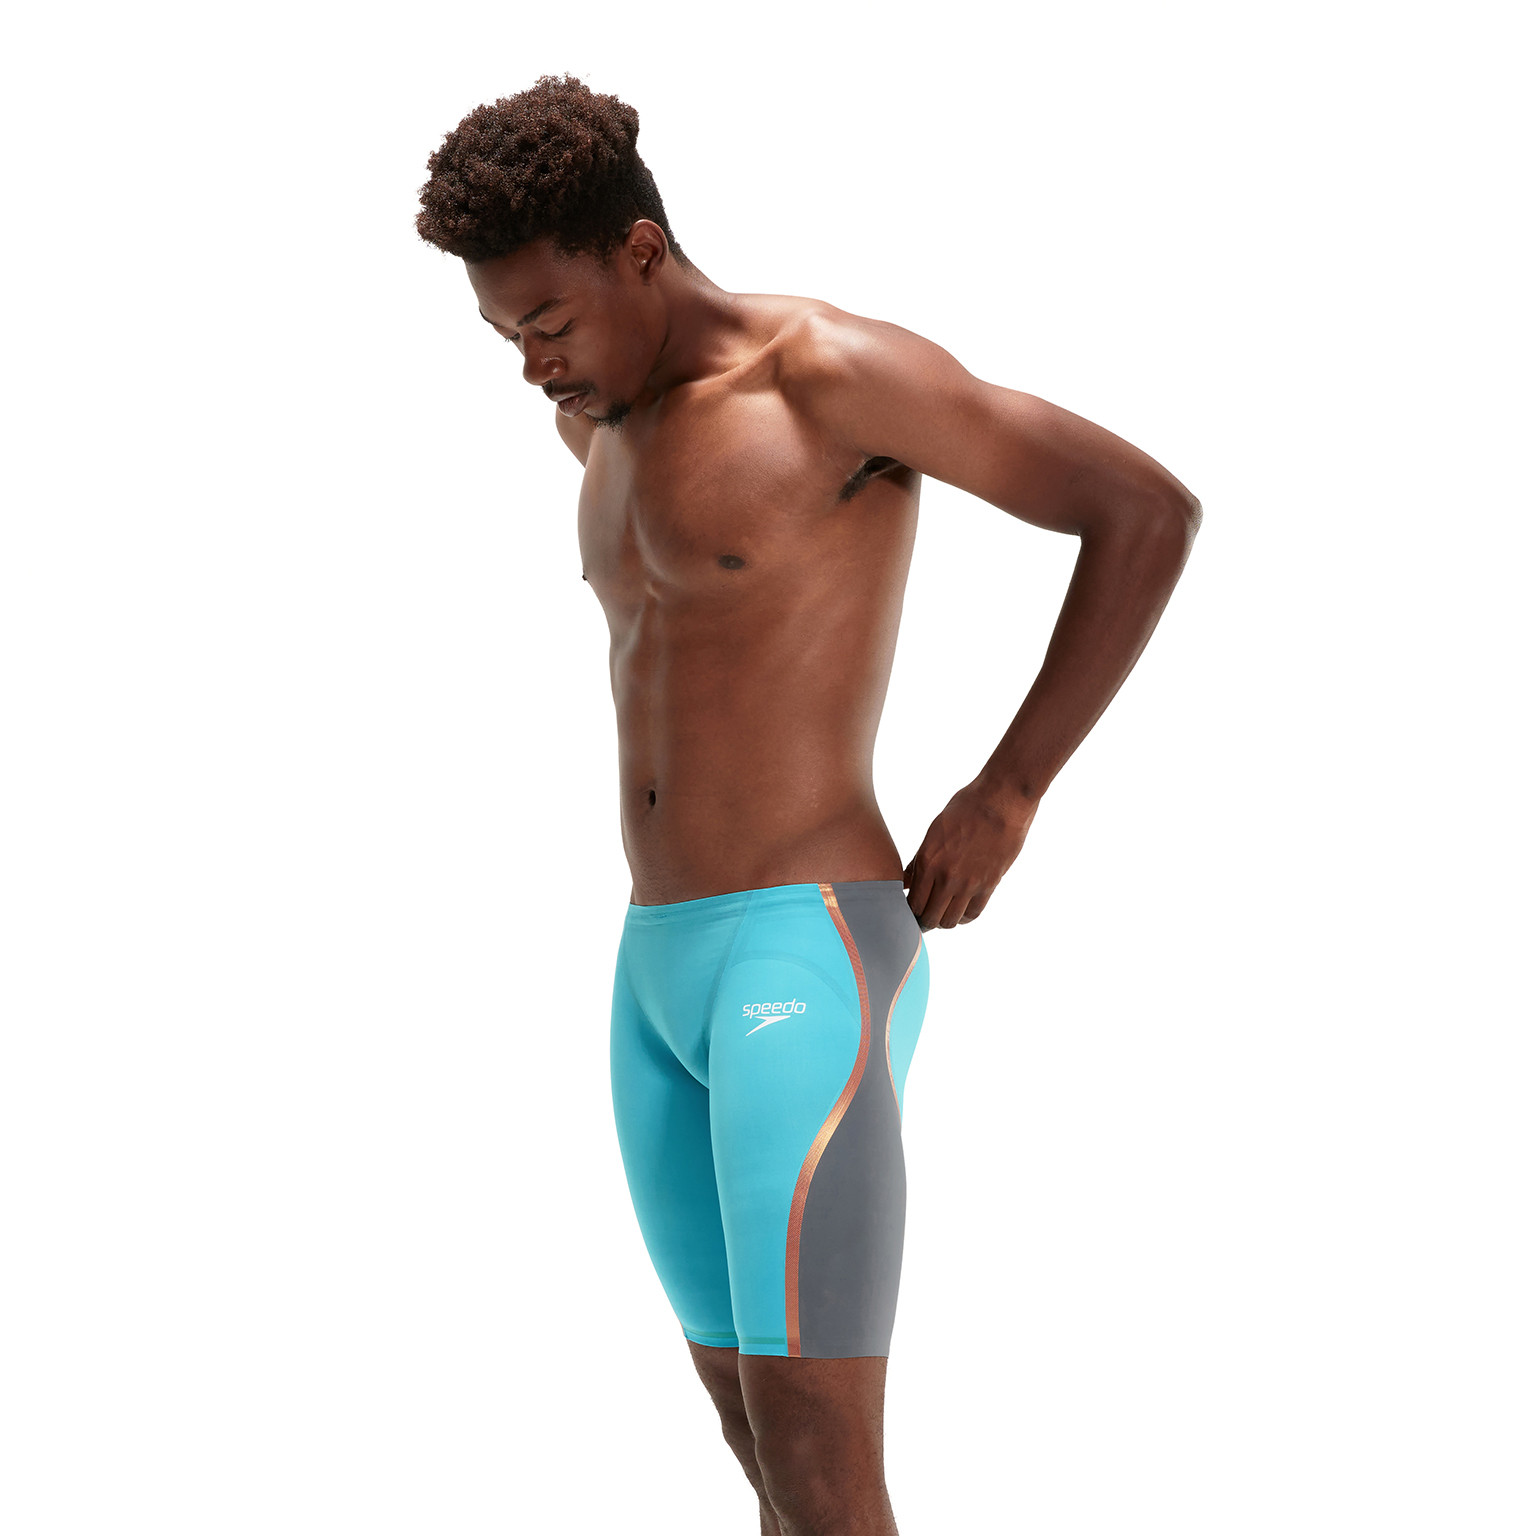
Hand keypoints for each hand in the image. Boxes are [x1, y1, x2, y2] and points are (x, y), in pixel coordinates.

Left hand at [903, 776, 1038, 929]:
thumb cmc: (966, 808)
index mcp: (928, 861)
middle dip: (924, 921)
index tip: (910, 912)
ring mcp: (969, 883)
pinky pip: (973, 914)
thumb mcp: (935, 830)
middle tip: (925, 916)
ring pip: (950, 921)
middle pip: (929, 918)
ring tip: (944, 912)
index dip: (909, 913)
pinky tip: (962, 909)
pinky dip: (965, 917)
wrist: (1002, 800)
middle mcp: (946, 877)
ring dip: (944, 920)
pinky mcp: (989, 884)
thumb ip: (919, 860)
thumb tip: (905, 882)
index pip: (912, 903)